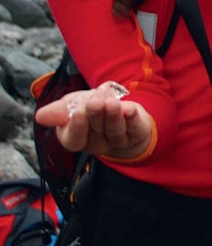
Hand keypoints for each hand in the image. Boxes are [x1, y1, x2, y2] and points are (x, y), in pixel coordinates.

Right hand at [34, 82, 151, 158]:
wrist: (120, 110)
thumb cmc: (91, 108)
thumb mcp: (72, 105)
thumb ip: (58, 111)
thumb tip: (40, 117)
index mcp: (77, 138)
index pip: (74, 140)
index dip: (76, 128)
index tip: (78, 113)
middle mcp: (97, 143)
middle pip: (96, 131)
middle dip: (95, 115)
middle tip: (95, 102)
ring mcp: (118, 140)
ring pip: (115, 130)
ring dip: (113, 115)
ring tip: (111, 102)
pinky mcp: (136, 134)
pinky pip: (134, 128)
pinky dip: (132, 117)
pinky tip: (130, 109)